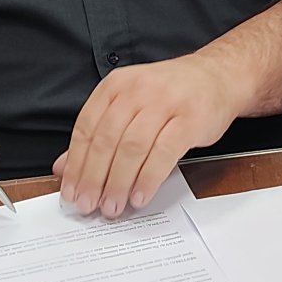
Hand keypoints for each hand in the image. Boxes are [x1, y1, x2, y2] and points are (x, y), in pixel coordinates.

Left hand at [52, 54, 244, 217]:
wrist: (217, 77)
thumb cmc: (171, 94)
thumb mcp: (129, 104)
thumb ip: (98, 133)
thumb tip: (64, 167)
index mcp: (116, 85)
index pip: (87, 128)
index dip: (76, 164)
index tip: (71, 192)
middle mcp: (138, 90)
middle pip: (107, 140)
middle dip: (94, 178)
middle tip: (88, 204)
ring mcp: (165, 102)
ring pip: (132, 148)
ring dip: (118, 182)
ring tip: (113, 205)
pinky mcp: (190, 119)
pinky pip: (163, 153)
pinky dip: (148, 178)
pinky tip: (140, 195)